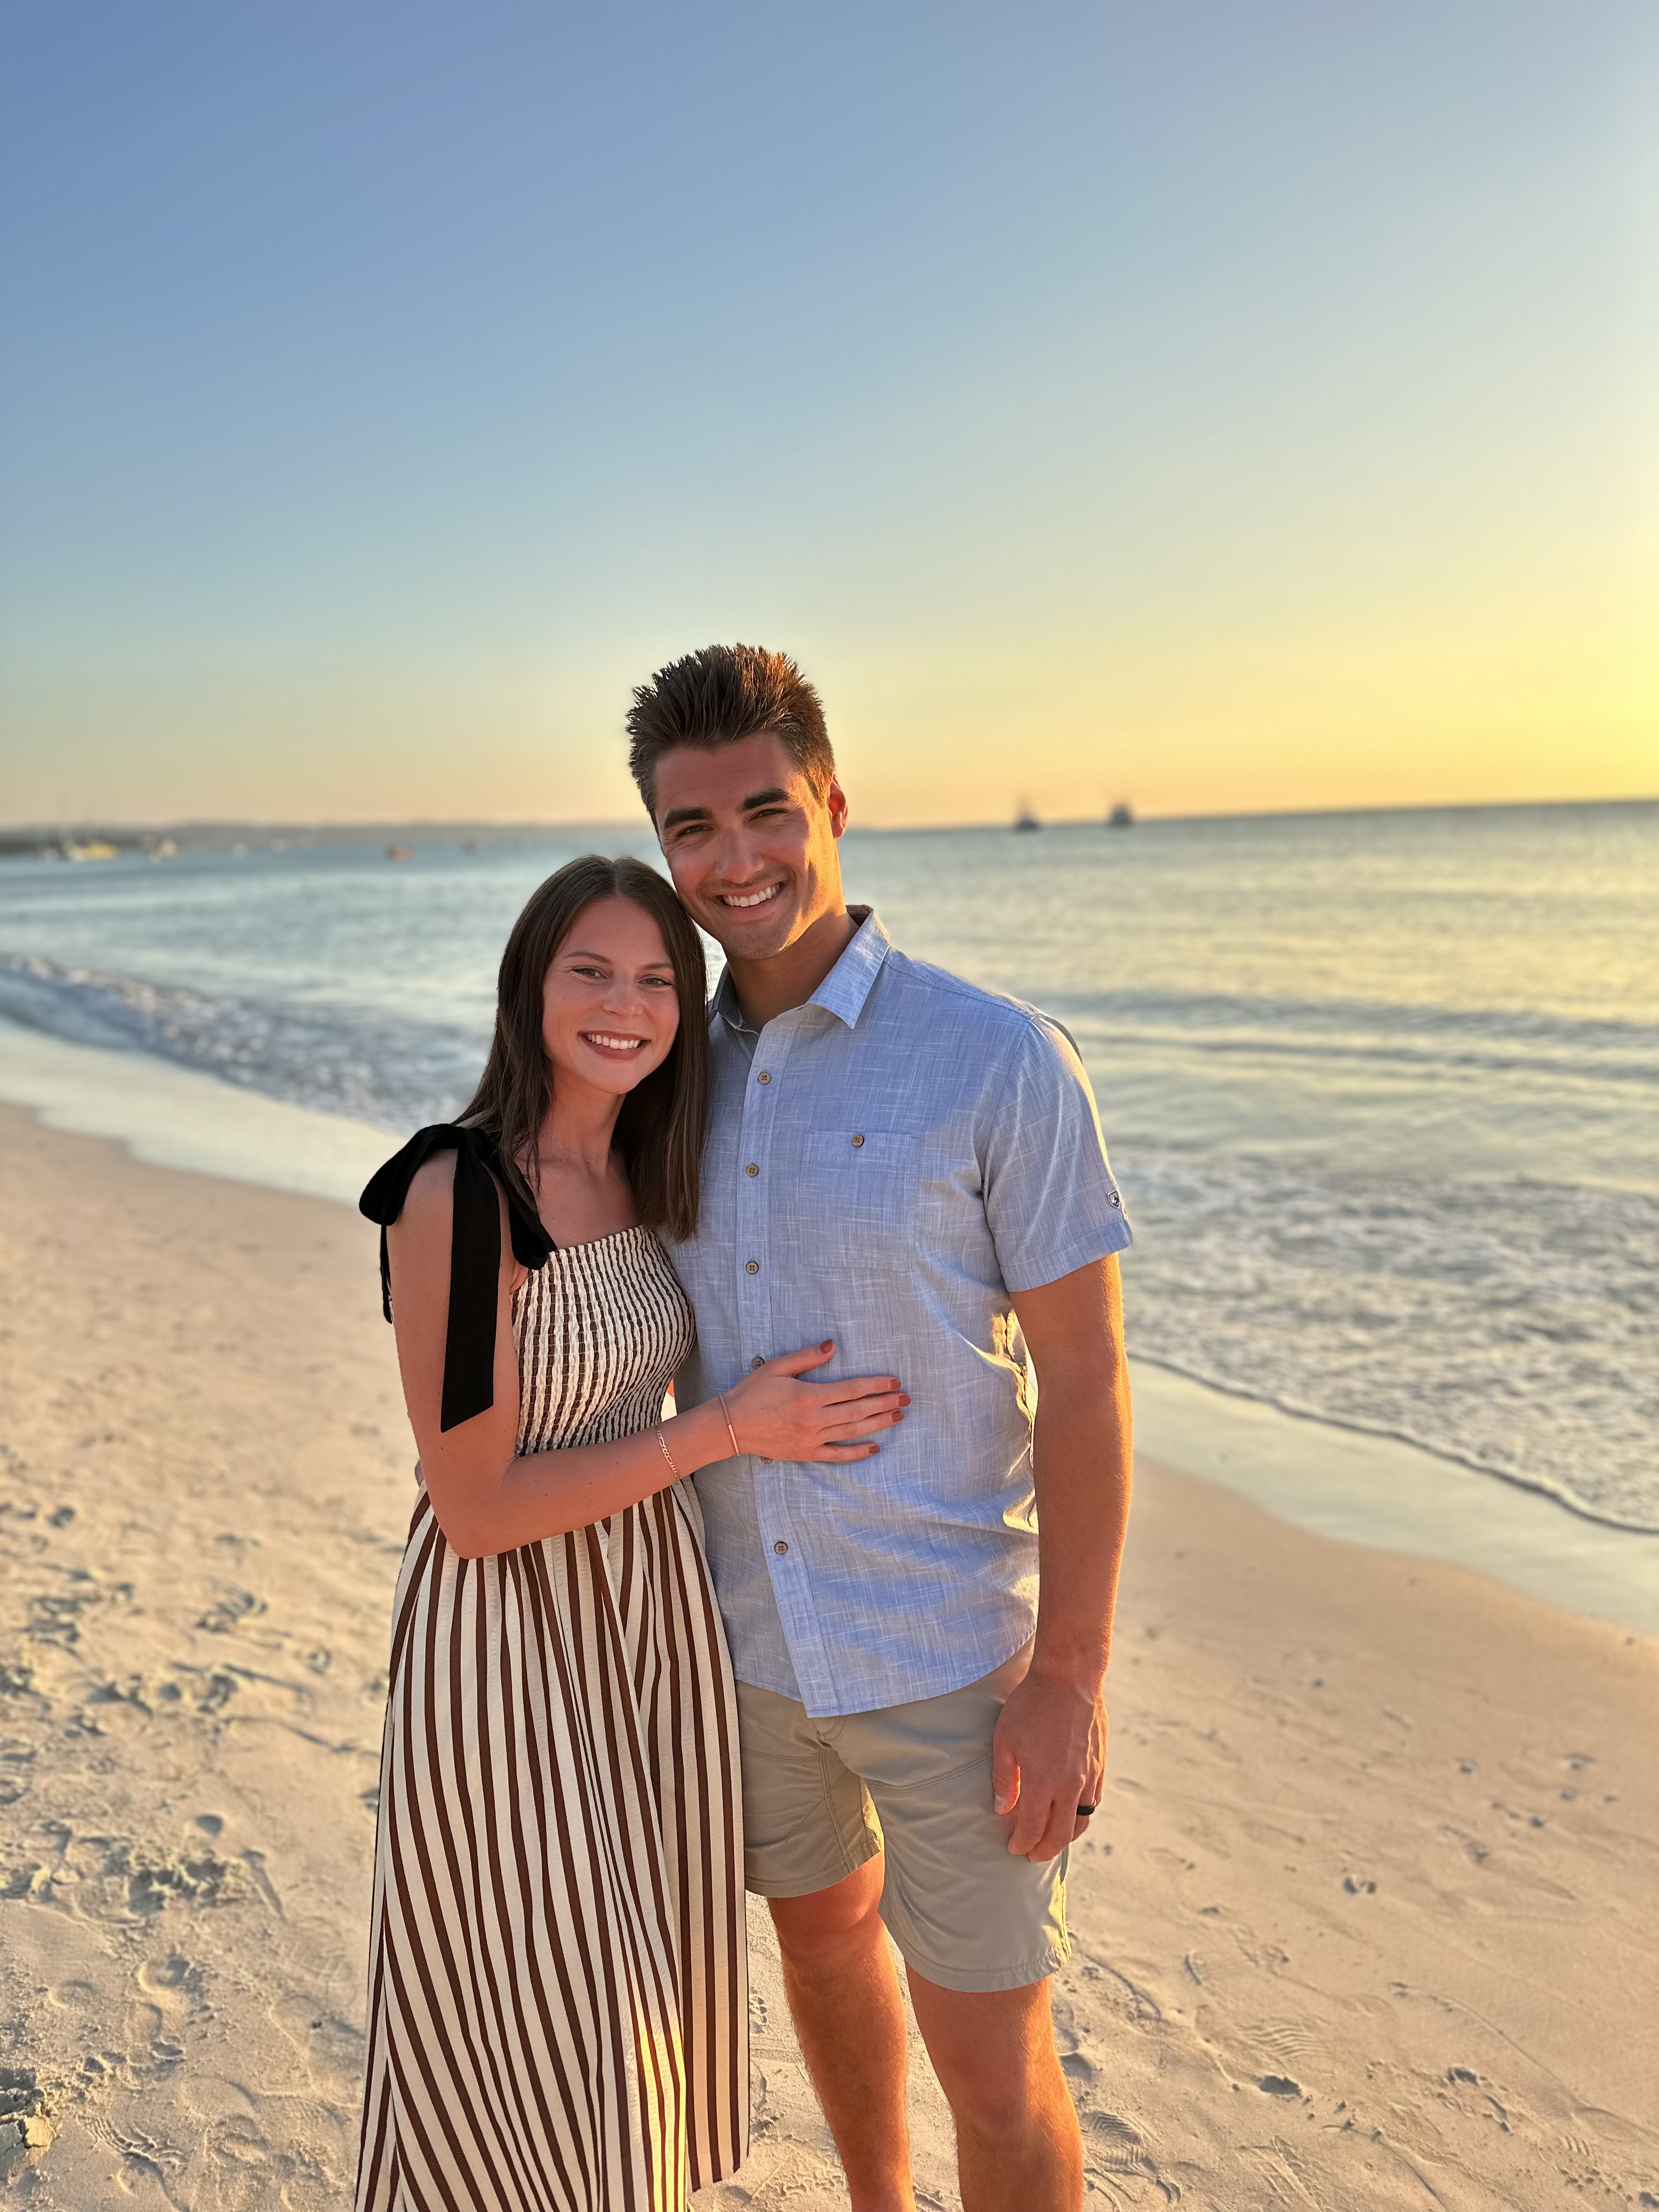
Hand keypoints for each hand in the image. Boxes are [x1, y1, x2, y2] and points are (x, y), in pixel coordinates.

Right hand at [724, 1342, 908, 1462]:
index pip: (852, 1389)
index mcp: (809, 1396)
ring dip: (878, 1424)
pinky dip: (857, 1452)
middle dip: (885, 1403)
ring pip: (852, 1431)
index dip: (876, 1384)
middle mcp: (814, 1419)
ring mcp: (811, 1439)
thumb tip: (833, 1345)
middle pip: (858, 1411)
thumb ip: (807, 1356)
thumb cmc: (753, 1392)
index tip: (894, 1381)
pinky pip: (837, 1455)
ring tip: (897, 1416)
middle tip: (906, 1399)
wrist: (732, 1425)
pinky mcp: (806, 1453)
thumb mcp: (777, 1367)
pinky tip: (874, 1447)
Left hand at [991, 1667, 1107, 1860]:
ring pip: (1082, 1820)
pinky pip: (1095, 1801)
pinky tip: (1074, 1811)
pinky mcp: (1100, 1764)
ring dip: (1067, 1835)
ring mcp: (1089, 1776)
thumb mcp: (1005, 1739)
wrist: (1069, 1678)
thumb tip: (1003, 1808)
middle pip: (1061, 1835)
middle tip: (1033, 1855)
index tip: (1014, 1848)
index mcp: (1043, 1783)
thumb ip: (1005, 1779)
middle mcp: (1070, 1786)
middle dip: (1045, 1850)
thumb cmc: (1031, 1705)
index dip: (1023, 1844)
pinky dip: (1083, 1813)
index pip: (1033, 1829)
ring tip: (1054, 1838)